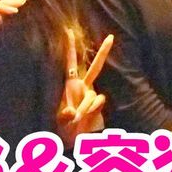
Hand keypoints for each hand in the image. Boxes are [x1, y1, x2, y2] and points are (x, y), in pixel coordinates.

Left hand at [57, 29, 113, 146]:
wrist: (75, 139)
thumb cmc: (63, 127)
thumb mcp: (60, 121)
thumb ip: (66, 116)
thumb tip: (73, 112)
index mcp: (70, 84)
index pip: (70, 63)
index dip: (70, 48)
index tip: (68, 31)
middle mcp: (83, 86)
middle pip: (96, 66)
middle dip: (104, 52)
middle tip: (111, 37)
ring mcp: (92, 94)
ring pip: (95, 93)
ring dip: (86, 106)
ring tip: (77, 118)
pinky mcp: (99, 103)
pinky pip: (99, 101)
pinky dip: (92, 109)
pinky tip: (86, 117)